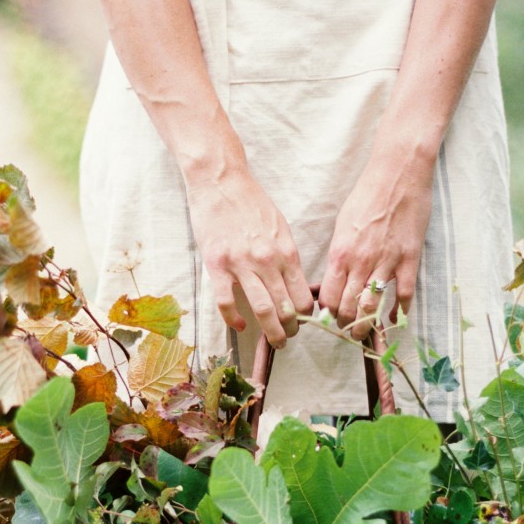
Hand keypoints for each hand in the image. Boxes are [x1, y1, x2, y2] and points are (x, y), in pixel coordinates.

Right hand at [186, 162, 313, 348]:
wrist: (221, 182)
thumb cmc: (251, 203)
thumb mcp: (280, 227)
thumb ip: (287, 256)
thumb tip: (295, 284)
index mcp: (286, 252)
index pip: (303, 296)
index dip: (305, 316)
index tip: (302, 323)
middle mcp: (267, 261)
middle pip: (285, 308)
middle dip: (290, 330)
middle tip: (288, 339)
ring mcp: (242, 264)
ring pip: (261, 310)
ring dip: (270, 332)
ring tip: (274, 342)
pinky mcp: (217, 265)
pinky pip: (227, 302)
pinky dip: (233, 318)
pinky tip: (239, 325)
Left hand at [319, 152, 433, 339]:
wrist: (398, 175)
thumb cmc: (367, 195)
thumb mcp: (342, 224)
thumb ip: (339, 254)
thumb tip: (334, 278)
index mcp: (340, 253)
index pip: (328, 297)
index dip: (327, 312)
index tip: (329, 316)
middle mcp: (361, 263)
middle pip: (347, 307)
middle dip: (344, 323)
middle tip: (345, 328)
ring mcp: (386, 263)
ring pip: (372, 307)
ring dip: (366, 324)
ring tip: (363, 331)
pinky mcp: (409, 260)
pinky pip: (404, 296)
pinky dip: (398, 312)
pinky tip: (394, 318)